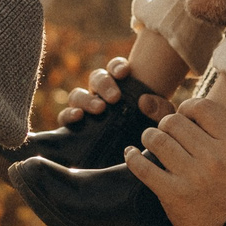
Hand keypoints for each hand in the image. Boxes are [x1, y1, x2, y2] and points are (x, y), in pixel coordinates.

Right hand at [56, 56, 174, 125]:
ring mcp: (86, 110)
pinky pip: (64, 116)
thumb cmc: (150, 134)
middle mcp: (101, 95)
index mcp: (121, 86)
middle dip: (104, 84)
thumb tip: (144, 101)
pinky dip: (68, 114)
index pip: (115, 68)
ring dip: (87, 99)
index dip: (117, 66)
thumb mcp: (161, 121)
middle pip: (96, 78)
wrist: (138, 158)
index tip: (124, 72)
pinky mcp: (74, 128)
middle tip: (115, 97)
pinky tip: (78, 117)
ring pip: (77, 95)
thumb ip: (160, 109)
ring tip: (100, 109)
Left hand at [123, 97, 225, 225]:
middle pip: (175, 122)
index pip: (203, 108)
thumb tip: (186, 112)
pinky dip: (133, 157)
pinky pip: (142, 167)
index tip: (183, 114)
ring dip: (149, 137)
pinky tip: (131, 153)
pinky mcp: (172, 194)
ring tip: (150, 141)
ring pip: (157, 139)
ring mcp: (191, 176)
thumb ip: (220, 134)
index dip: (188, 107)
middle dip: (165, 124)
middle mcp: (213, 158)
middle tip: (165, 133)